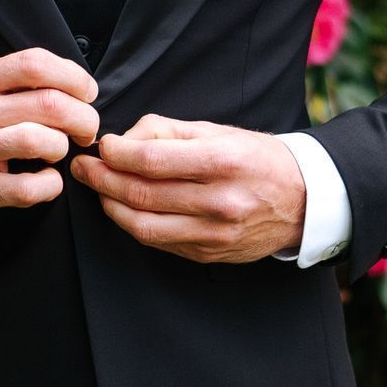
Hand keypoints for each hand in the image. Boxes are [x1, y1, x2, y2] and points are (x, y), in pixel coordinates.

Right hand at [0, 47, 99, 225]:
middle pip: (50, 104)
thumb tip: (68, 83)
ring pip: (41, 141)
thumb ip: (10, 80)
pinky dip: (51, 185)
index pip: (35, 64)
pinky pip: (29, 187)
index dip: (74, 77)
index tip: (86, 93)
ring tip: (58, 151)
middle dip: (83, 117)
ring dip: (63, 147)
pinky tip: (46, 180)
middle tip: (85, 128)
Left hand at [71, 113, 305, 264]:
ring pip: (143, 226)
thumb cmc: (257, 159)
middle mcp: (219, 202)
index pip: (152, 161)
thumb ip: (167, 131)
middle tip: (83, 167)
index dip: (116, 154)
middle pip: (141, 195)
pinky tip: (123, 207)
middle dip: (102, 179)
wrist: (303, 201)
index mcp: (223, 162)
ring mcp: (213, 234)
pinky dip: (133, 224)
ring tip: (98, 188)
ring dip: (110, 205)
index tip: (102, 146)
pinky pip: (158, 242)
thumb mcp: (218, 131)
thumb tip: (124, 141)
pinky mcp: (208, 255)